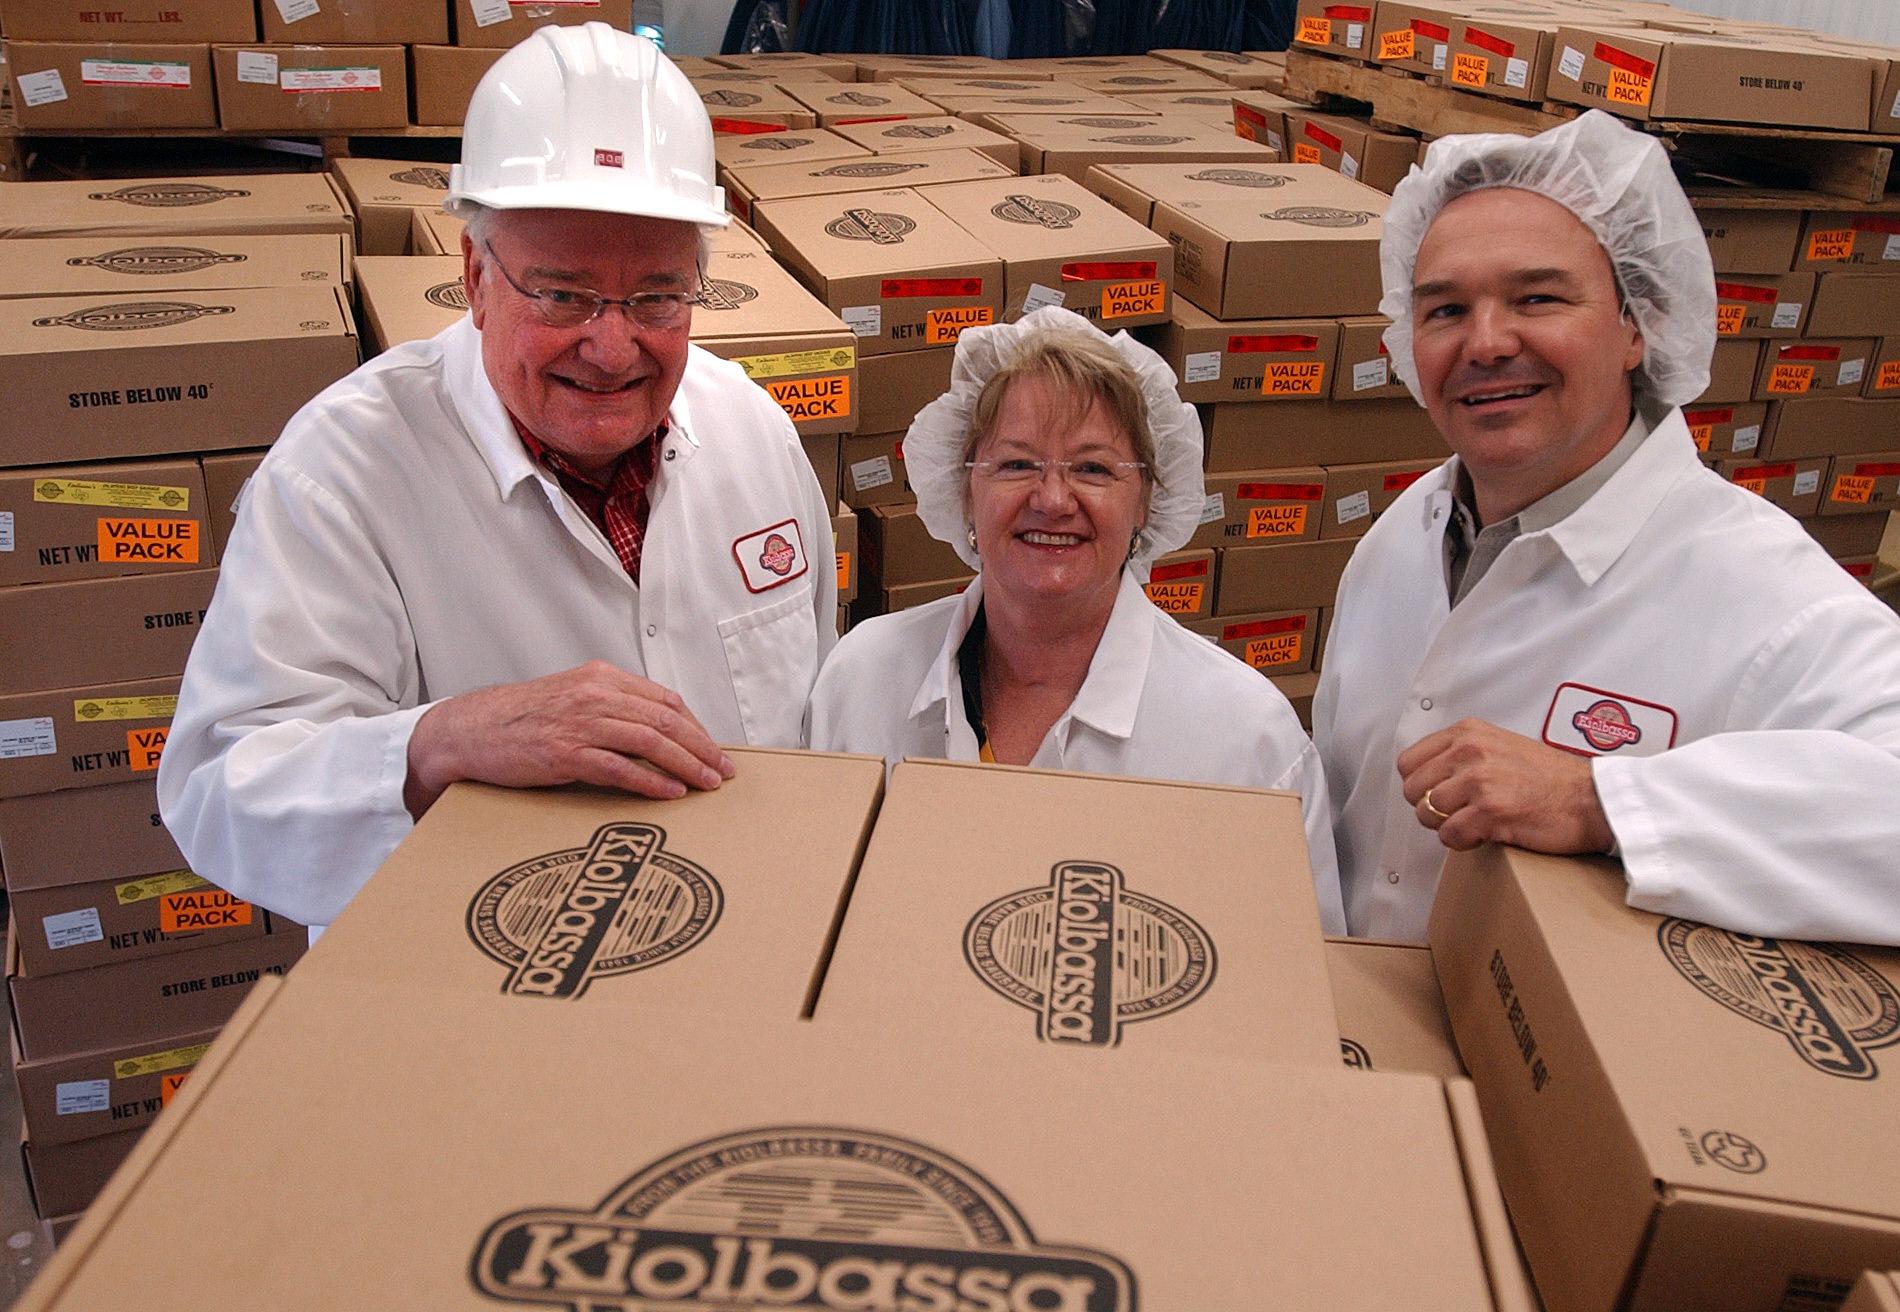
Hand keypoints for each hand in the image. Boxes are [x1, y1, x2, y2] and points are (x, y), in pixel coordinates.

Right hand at [403, 660, 734, 817]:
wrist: (469, 730)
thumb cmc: (519, 720)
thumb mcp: (570, 699)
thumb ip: (610, 709)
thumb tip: (654, 734)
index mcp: (600, 678)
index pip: (664, 699)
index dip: (696, 726)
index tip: (713, 748)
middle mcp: (595, 695)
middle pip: (665, 719)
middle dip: (702, 746)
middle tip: (724, 770)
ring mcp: (580, 723)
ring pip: (650, 741)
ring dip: (686, 764)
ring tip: (707, 783)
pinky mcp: (565, 753)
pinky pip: (620, 767)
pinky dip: (651, 781)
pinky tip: (671, 792)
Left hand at [1397, 718, 1614, 854]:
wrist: (1592, 799)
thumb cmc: (1551, 779)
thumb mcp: (1500, 746)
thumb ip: (1463, 754)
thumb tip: (1426, 776)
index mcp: (1469, 732)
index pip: (1408, 762)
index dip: (1418, 785)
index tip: (1436, 795)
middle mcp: (1470, 751)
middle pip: (1413, 790)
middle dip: (1430, 809)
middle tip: (1457, 814)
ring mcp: (1479, 780)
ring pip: (1427, 814)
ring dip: (1446, 827)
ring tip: (1474, 824)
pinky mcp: (1490, 810)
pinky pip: (1449, 835)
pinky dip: (1462, 842)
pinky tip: (1483, 835)